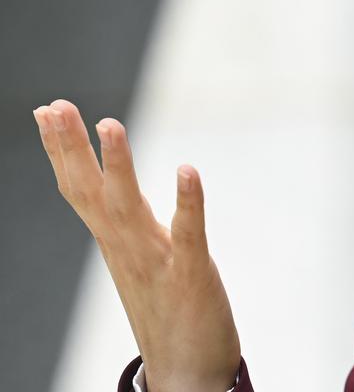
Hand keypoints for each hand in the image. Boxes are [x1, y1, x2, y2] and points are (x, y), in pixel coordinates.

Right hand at [33, 99, 240, 391]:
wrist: (187, 375)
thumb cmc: (168, 313)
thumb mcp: (141, 260)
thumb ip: (130, 226)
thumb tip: (112, 193)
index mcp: (116, 242)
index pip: (80, 189)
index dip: (63, 150)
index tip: (46, 109)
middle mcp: (127, 248)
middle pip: (92, 192)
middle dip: (72, 148)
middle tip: (54, 105)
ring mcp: (157, 261)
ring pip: (130, 207)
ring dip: (120, 166)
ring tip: (109, 123)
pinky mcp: (191, 275)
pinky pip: (189, 233)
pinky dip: (189, 202)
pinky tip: (188, 169)